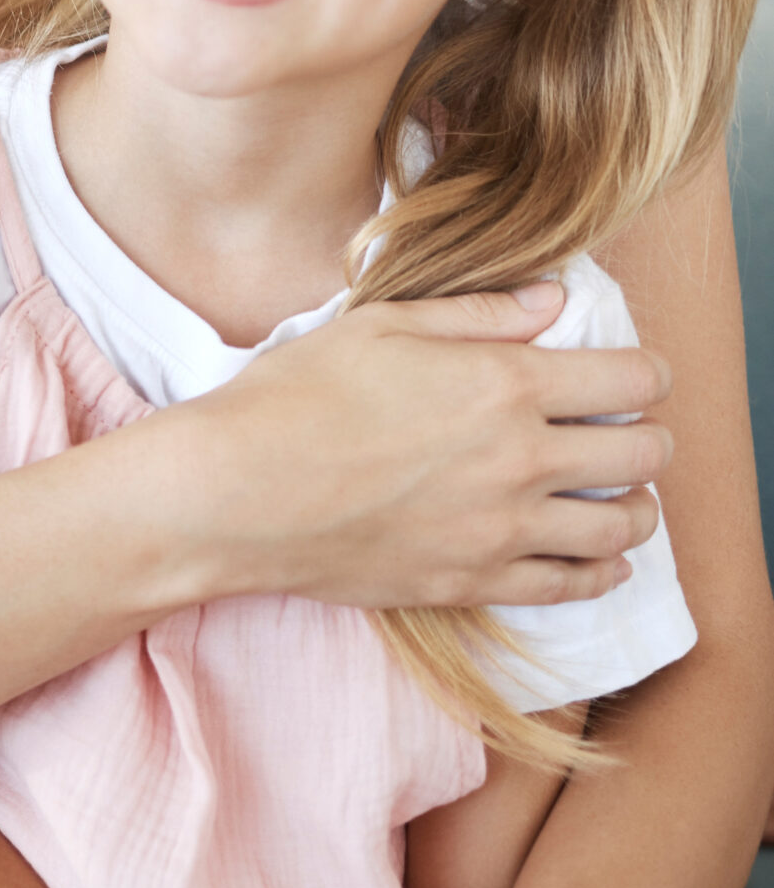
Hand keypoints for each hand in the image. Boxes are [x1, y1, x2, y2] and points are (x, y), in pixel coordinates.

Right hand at [160, 287, 667, 616]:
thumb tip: (553, 302)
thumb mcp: (382, 324)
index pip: (630, 379)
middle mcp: (519, 460)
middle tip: (632, 432)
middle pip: (642, 455)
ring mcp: (500, 531)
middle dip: (649, 437)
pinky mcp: (473, 584)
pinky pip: (570, 585)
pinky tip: (597, 558)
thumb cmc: (297, 396)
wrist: (237, 493)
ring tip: (624, 497)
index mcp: (504, 384)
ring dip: (637, 508)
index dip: (647, 372)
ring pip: (621, 528)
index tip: (636, 374)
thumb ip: (479, 314)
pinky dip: (600, 571)